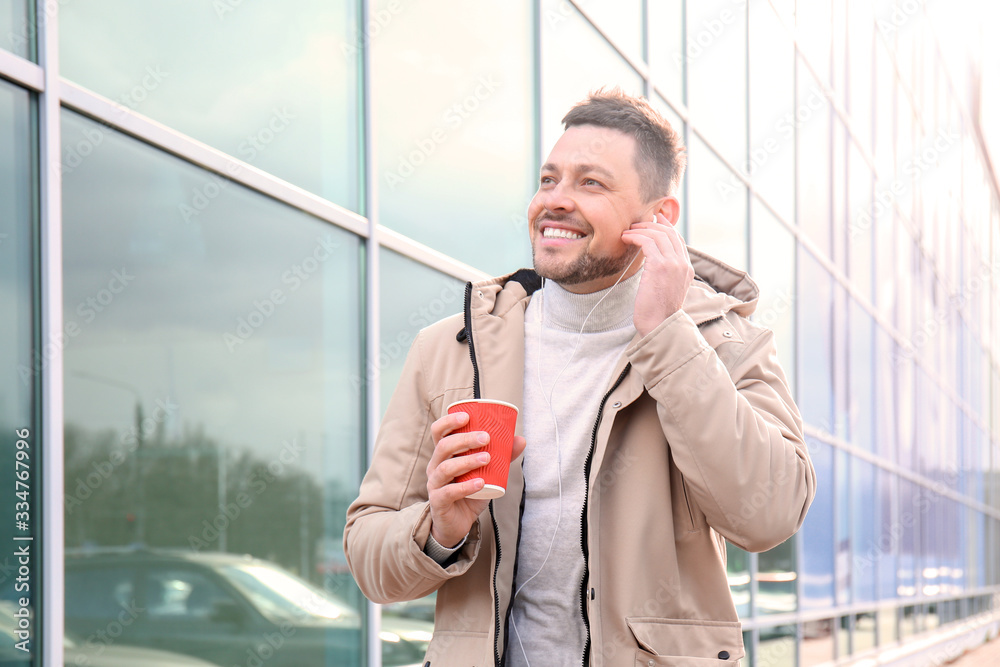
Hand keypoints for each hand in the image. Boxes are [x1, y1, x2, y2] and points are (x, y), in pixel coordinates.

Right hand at [426, 411, 526, 547]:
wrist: (457, 523)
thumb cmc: (469, 491)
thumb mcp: (486, 472)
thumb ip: (501, 457)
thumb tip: (520, 440)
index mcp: (443, 454)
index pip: (438, 432)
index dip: (449, 422)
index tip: (467, 416)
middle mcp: (435, 466)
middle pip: (443, 447)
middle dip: (465, 439)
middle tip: (486, 437)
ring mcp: (435, 484)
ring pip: (446, 468)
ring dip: (467, 461)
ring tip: (487, 458)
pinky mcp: (439, 502)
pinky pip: (449, 492)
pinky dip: (466, 487)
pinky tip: (480, 482)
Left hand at [621, 213, 693, 337]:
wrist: (660, 325)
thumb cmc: (658, 312)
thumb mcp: (667, 290)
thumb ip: (665, 273)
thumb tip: (652, 261)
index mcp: (688, 268)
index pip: (678, 239)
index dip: (665, 226)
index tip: (653, 219)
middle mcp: (683, 264)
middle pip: (669, 232)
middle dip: (650, 224)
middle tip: (635, 224)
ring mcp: (673, 264)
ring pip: (658, 234)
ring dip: (640, 229)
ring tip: (627, 231)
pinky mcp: (659, 266)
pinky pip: (647, 242)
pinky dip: (635, 237)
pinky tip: (625, 238)